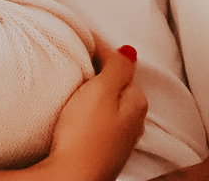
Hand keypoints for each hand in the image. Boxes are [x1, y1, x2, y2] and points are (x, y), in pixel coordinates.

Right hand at [39, 43, 147, 180]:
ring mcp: (119, 138)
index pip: (121, 66)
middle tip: (76, 63)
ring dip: (94, 93)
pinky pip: (100, 120)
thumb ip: (117, 68)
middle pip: (117, 86)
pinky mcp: (103, 149)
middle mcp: (134, 122)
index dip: (100, 50)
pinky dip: (90, 111)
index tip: (81, 41)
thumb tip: (130, 50)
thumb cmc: (85, 137)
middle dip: (99, 73)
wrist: (71, 178)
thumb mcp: (102, 92)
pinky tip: (77, 114)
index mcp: (137, 102)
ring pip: (109, 104)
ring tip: (74, 86)